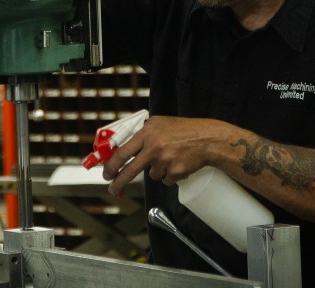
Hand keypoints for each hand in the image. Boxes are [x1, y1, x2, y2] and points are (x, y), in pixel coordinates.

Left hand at [101, 116, 230, 196]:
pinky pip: (166, 180)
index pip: (123, 152)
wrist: (207, 139)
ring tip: (171, 158)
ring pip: (152, 175)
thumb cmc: (183, 130)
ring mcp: (165, 160)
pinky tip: (179, 163)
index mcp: (148, 132)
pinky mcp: (175, 172)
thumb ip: (142, 135)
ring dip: (159, 171)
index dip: (112, 165)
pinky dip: (170, 175)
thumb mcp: (159, 124)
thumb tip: (121, 152)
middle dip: (119, 182)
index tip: (107, 173)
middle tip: (113, 190)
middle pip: (130, 170)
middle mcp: (154, 146)